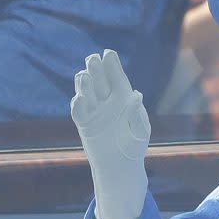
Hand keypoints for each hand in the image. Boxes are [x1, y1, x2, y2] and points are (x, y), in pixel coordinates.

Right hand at [71, 49, 149, 218]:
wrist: (121, 166)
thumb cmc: (135, 145)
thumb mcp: (140, 130)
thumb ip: (137, 113)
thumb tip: (136, 95)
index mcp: (124, 98)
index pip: (117, 78)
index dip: (112, 65)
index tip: (108, 53)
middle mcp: (107, 101)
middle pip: (100, 81)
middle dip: (96, 69)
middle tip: (92, 59)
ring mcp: (95, 111)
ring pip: (88, 92)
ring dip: (85, 84)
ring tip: (84, 75)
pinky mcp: (85, 123)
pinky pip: (79, 111)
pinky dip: (78, 104)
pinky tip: (79, 98)